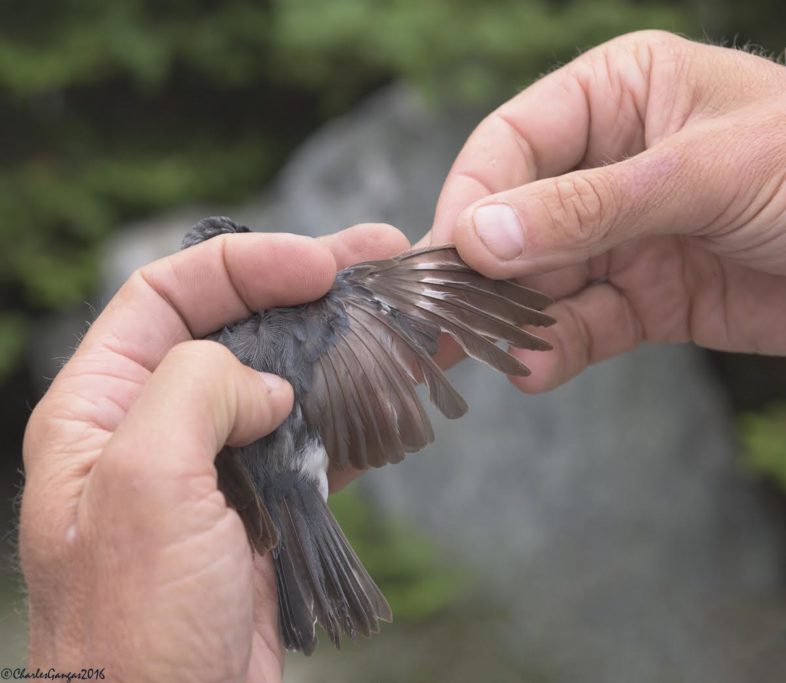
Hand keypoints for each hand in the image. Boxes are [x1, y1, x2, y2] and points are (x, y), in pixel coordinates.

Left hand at [20, 224, 408, 681]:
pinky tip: (398, 394)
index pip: (166, 296)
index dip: (243, 266)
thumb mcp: (145, 487)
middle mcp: (153, 428)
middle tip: (378, 259)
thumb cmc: (135, 633)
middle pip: (236, 329)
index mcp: (99, 409)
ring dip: (344, 348)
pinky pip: (313, 441)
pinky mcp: (261, 507)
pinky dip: (356, 415)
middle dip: (307, 291)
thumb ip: (197, 393)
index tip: (316, 264)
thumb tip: (267, 383)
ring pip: (284, 382)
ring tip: (406, 320)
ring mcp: (213, 468)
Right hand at [429, 30, 785, 391]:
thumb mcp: (706, 173)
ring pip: (544, 281)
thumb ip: (590, 206)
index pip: (513, 144)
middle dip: (483, 273)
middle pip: (516, 219)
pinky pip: (584, 325)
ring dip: (515, 320)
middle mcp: (608, 165)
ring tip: (490, 354)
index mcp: (618, 98)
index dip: (475, 199)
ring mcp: (624, 237)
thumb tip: (482, 237)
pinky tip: (537, 369)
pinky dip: (558, 348)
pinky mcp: (645, 298)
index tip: (450, 255)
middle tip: (441, 323)